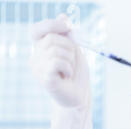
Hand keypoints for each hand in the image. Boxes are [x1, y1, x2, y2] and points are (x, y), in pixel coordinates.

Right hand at [30, 14, 91, 128]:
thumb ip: (67, 36)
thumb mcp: (74, 51)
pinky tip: (67, 76)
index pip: (37, 30)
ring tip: (69, 71)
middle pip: (52, 39)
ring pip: (56, 51)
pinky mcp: (46, 79)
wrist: (80, 96)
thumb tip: (63, 16)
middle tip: (72, 62)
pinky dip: (68, 68)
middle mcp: (35, 58)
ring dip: (70, 60)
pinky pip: (56, 62)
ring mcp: (38, 69)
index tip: (67, 26)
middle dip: (69, 48)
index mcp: (40, 49)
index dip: (51, 24)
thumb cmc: (76, 74)